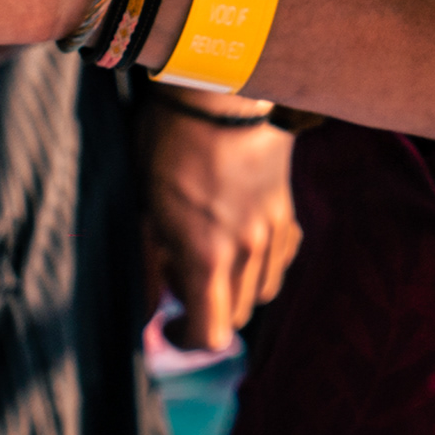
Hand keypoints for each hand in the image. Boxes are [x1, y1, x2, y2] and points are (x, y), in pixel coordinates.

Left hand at [142, 101, 301, 348]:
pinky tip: (238, 236)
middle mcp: (249, 253)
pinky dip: (260, 262)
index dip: (187, 341)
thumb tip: (149, 312)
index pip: (212, 335)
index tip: (169, 324)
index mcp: (209, 258)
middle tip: (180, 276)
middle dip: (208, 310)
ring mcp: (274, 232)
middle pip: (239, 316)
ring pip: (264, 290)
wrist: (225, 93)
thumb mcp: (146, 209)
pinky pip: (279, 259)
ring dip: (236, 288)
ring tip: (210, 255)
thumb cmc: (172, 146)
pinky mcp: (288, 212)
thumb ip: (150, 268)